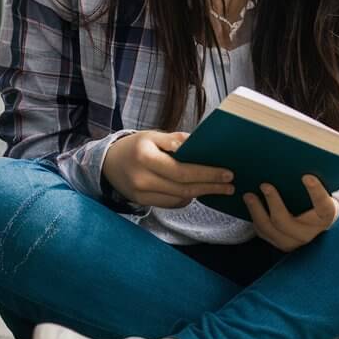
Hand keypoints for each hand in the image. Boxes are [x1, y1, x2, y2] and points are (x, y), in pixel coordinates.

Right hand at [102, 130, 235, 208]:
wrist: (107, 162)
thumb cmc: (135, 146)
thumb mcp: (153, 135)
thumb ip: (175, 140)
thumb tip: (197, 144)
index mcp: (146, 157)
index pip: (182, 170)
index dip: (207, 174)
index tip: (227, 174)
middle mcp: (142, 178)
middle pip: (184, 187)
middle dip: (210, 187)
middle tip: (230, 185)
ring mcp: (141, 193)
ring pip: (179, 198)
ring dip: (201, 193)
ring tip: (218, 188)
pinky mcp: (142, 202)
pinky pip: (170, 203)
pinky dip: (186, 197)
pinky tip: (197, 191)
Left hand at [243, 176, 338, 251]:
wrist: (316, 221)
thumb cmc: (317, 201)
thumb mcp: (321, 192)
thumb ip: (312, 182)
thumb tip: (292, 164)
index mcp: (325, 216)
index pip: (323, 205)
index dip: (315, 192)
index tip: (307, 176)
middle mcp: (308, 233)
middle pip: (286, 222)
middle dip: (273, 203)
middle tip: (264, 185)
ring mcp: (293, 241)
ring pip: (271, 229)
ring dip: (257, 211)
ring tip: (248, 196)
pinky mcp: (281, 243)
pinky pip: (264, 232)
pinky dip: (255, 218)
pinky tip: (250, 205)